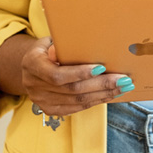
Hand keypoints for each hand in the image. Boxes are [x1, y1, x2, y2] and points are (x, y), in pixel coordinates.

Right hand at [16, 37, 134, 115]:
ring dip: (103, 94)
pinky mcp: (51, 110)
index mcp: (32, 66)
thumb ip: (59, 46)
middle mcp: (35, 87)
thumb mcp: (47, 42)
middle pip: (73, 90)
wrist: (29, 68)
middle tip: (123, 79)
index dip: (80, 73)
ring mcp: (42, 101)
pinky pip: (78, 108)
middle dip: (101, 85)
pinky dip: (96, 101)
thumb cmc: (44, 50)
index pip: (58, 75)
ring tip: (123, 87)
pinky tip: (110, 94)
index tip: (102, 68)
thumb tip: (75, 46)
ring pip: (78, 101)